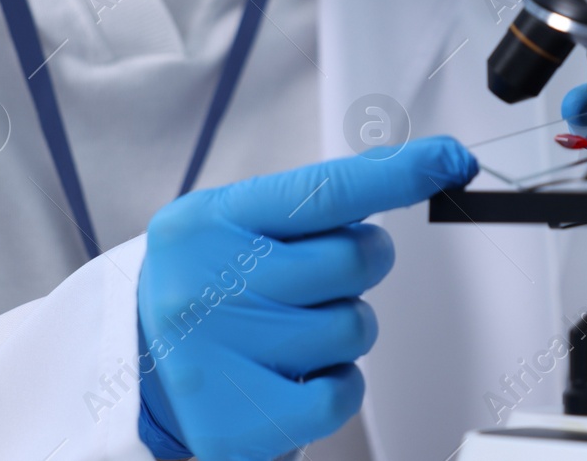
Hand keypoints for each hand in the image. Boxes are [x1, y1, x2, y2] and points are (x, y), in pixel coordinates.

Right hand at [136, 137, 476, 460]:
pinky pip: (340, 392)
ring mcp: (217, 357)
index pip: (324, 191)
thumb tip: (431, 167)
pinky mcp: (235, 424)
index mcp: (210, 221)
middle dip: (363, 262)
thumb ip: (321, 200)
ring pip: (353, 326)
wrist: (136, 360)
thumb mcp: (241, 221)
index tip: (450, 162)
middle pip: (352, 261)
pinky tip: (298, 371)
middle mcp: (206, 284)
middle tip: (329, 273)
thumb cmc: (211, 280)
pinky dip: (338, 380)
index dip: (398, 175)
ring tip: (298, 326)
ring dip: (347, 324)